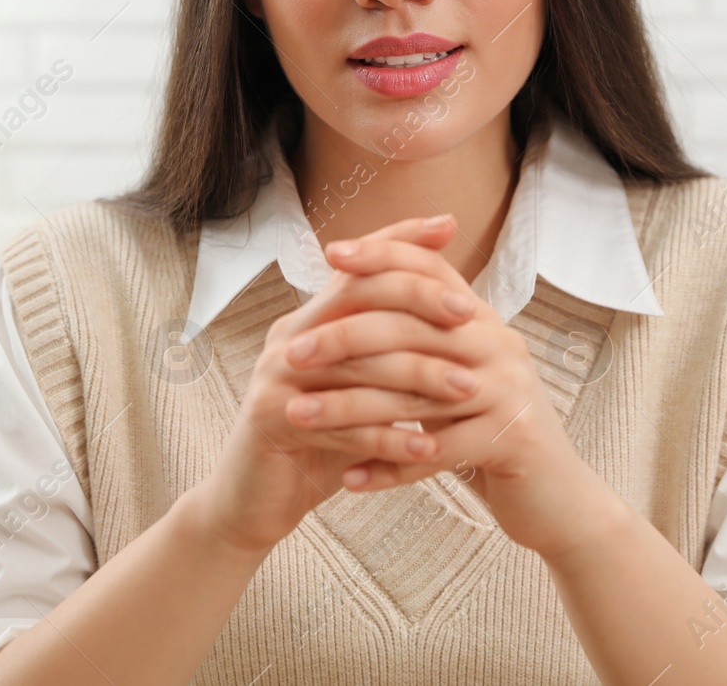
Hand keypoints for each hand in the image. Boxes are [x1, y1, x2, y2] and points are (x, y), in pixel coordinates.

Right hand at [191, 215, 479, 555]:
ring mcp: (274, 375)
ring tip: (470, 389)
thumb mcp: (358, 386)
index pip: (357, 265)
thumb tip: (454, 305)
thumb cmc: (319, 440)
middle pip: (358, 298)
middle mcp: (289, 336)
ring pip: (357, 364)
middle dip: (419, 302)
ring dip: (419, 376)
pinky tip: (429, 449)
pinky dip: (390, 437)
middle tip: (472, 315)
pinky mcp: (269, 419)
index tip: (450, 225)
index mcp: (310, 319)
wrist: (253, 501)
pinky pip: (342, 424)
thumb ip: (390, 347)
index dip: (399, 239)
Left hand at [288, 220, 606, 559]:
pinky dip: (387, 468)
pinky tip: (348, 480)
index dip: (382, 255)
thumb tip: (360, 300)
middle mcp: (500, 345)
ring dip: (348, 408)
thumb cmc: (492, 433)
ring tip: (299, 416)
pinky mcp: (512, 440)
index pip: (431, 269)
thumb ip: (423, 339)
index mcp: (484, 322)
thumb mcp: (460, 375)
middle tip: (290, 354)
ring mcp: (509, 391)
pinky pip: (435, 452)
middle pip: (410, 328)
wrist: (560, 498)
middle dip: (342, 339)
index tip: (330, 254)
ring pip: (413, 394)